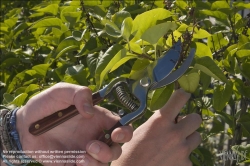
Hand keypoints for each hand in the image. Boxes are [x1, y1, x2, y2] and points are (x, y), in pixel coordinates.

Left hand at [16, 83, 132, 165]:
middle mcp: (94, 136)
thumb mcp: (60, 92)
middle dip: (111, 151)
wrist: (23, 127)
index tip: (116, 134)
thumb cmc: (44, 106)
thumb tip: (91, 111)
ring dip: (97, 162)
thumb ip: (79, 94)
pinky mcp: (73, 163)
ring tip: (80, 157)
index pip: (121, 126)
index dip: (125, 132)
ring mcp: (84, 152)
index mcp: (97, 119)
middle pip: (117, 148)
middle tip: (91, 146)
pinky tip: (75, 162)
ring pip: (104, 163)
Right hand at [111, 89, 201, 165]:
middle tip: (180, 125)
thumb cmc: (131, 153)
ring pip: (197, 137)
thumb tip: (169, 117)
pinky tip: (171, 158)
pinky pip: (190, 155)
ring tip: (175, 143)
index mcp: (160, 122)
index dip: (183, 95)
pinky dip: (183, 156)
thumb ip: (157, 122)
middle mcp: (174, 134)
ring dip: (188, 138)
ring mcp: (182, 151)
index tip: (184, 95)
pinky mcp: (186, 165)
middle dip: (189, 120)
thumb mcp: (140, 132)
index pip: (180, 98)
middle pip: (196, 118)